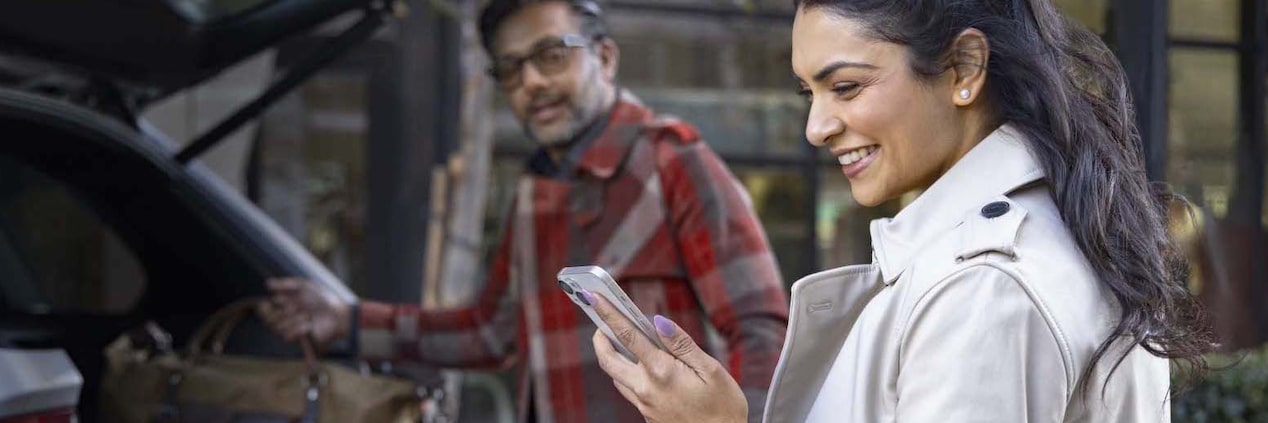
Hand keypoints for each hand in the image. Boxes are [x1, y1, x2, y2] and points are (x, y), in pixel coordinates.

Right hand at [256, 277, 351, 345]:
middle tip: (296, 307)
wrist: (336, 314)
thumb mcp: (304, 286)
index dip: (265, 308)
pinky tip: (309, 325)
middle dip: (282, 312)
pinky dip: (299, 328)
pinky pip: (288, 335)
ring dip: (294, 320)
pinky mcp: (298, 340)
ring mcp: (290, 330)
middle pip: (268, 320)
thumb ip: (286, 284)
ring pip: (278, 328)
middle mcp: (284, 318)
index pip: (263, 310)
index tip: (271, 302)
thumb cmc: (322, 299)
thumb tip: (267, 283)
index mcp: (283, 305)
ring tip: (307, 316)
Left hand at [586, 290, 747, 422]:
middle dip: (600, 338)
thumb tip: (658, 322)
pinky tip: (641, 368)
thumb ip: (682, 344)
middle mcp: (646, 389)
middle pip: (608, 359)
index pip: (627, 335)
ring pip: (616, 377)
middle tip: (600, 323)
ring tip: (618, 341)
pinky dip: (628, 374)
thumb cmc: (724, 408)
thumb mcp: (712, 370)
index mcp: (662, 372)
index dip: (608, 313)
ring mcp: (644, 404)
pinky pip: (629, 391)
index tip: (593, 296)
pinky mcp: (648, 415)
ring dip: (612, 357)